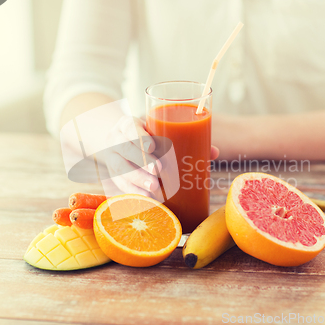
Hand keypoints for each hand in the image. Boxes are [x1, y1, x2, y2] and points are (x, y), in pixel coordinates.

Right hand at [104, 116, 219, 196]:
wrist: (121, 143)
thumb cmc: (149, 137)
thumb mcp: (160, 132)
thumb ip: (185, 139)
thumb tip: (213, 152)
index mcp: (128, 124)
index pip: (129, 127)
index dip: (139, 136)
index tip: (152, 147)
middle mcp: (115, 139)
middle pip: (125, 150)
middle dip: (142, 163)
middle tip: (158, 172)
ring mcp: (111, 158)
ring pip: (119, 169)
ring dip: (138, 181)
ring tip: (155, 189)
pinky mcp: (111, 175)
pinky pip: (119, 185)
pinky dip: (133, 193)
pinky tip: (146, 199)